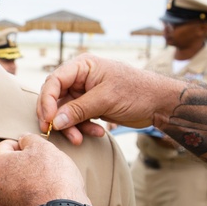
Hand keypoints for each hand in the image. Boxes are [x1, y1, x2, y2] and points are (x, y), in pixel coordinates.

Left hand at [0, 133, 90, 205]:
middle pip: (9, 164)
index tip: (36, 149)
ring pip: (16, 180)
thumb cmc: (52, 178)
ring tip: (46, 178)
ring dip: (28, 176)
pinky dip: (32, 191)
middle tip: (43, 163)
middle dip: (25, 161)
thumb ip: (29, 139)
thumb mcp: (42, 147)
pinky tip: (45, 191)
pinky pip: (22, 195)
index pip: (6, 145)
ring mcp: (4, 202)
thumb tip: (24, 140)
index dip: (23, 143)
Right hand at [38, 54, 183, 145]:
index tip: (48, 120)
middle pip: (55, 98)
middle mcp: (80, 77)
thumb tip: (55, 122)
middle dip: (57, 117)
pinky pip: (77, 118)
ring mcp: (84, 92)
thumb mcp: (106, 99)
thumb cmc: (137, 92)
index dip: (47, 101)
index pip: (54, 81)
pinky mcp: (90, 106)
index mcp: (82, 66)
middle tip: (54, 133)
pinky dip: (83, 128)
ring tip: (80, 139)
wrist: (159, 103)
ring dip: (71, 127)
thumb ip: (79, 110)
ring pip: (65, 112)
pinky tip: (98, 133)